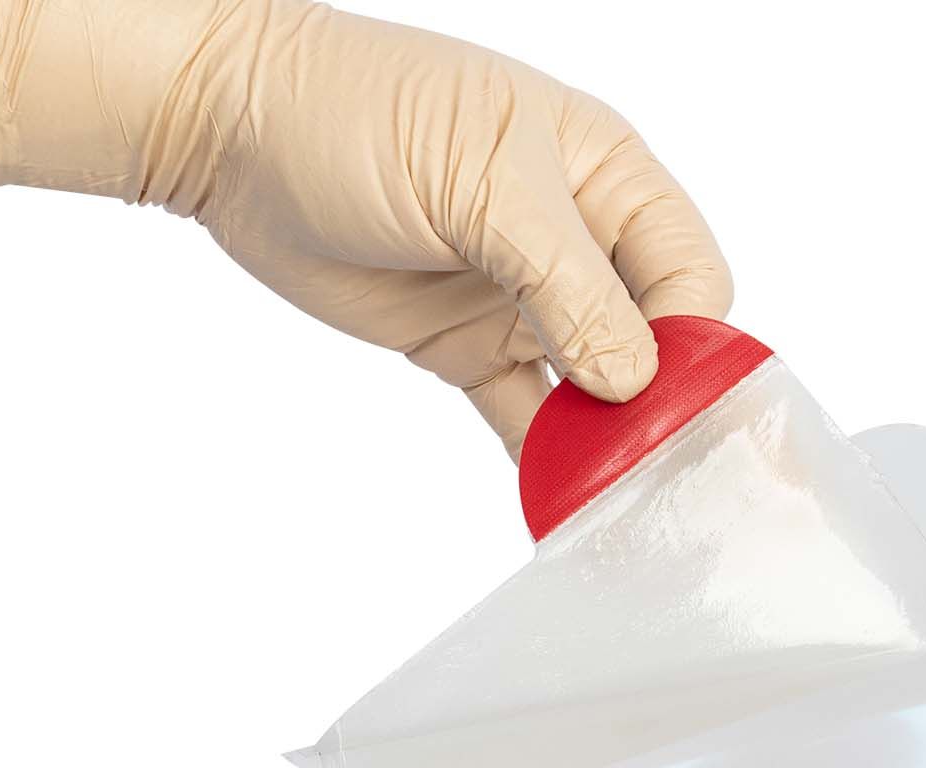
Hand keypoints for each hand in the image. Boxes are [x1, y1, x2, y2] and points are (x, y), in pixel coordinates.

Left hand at [0, 0, 731, 456]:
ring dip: (599, 440)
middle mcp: (576, 243)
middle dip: (653, 403)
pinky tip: (556, 498)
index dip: (690, 340)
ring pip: (591, 389)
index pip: (687, 273)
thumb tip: (632, 377)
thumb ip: (566, 283)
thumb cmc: (356, 111)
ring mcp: (522, 301)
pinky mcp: (468, 346)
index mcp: (603, 177)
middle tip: (641, 463)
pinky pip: (525, 414)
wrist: (234, 133)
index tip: (668, 399)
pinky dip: (542, 457)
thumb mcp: (483, 184)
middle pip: (650, 340)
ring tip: (602, 494)